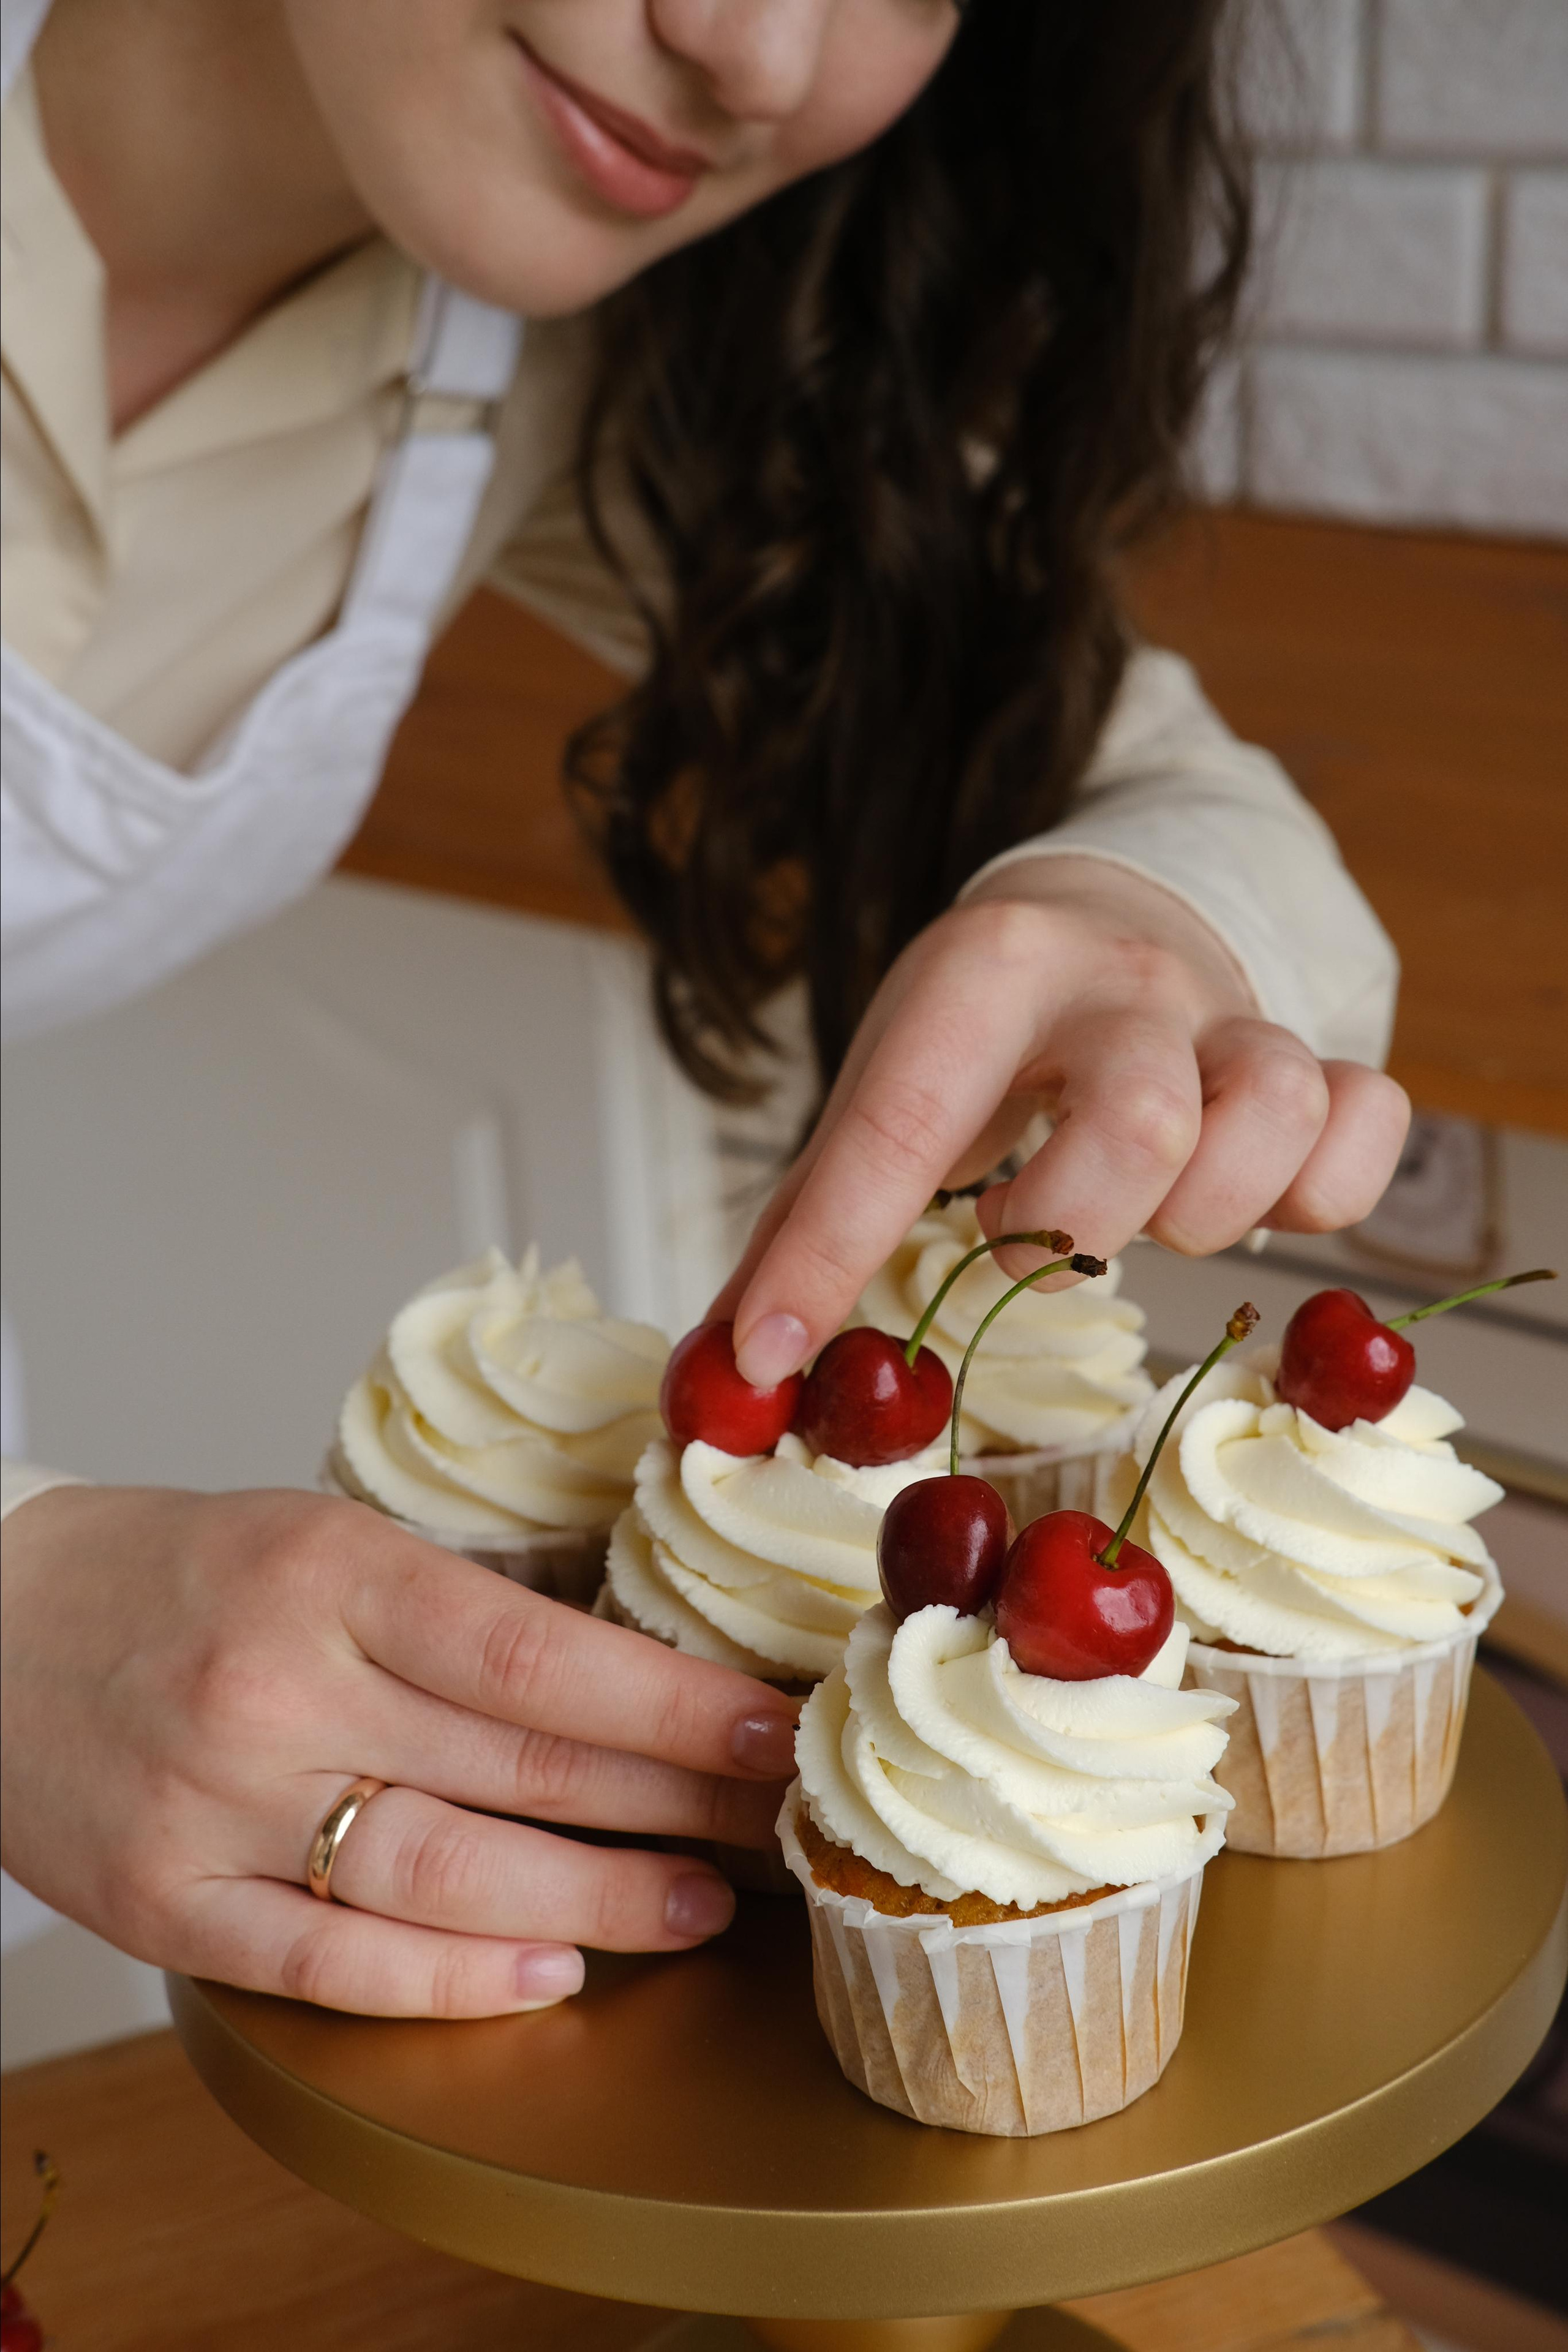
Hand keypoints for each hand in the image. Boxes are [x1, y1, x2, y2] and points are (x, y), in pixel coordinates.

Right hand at [0, 1484, 797, 2016]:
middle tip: (770, 1831)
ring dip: (591, 1902)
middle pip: (513, 1767)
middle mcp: (275, 1687)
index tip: (766, 1733)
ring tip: (692, 1910)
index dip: (668, 1706)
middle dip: (670, 1808)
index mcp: (326, 1571)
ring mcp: (215, 1805)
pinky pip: (327, 1961)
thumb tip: (626, 1678)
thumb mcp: (320, 1537)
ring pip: (439, 1874)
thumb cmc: (180, 1573)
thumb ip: (451, 1605)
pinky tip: (546, 1973)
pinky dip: (446, 1978)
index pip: (533, 1653)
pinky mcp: (165, 1903)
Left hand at [719, 856, 1409, 1382]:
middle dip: (1074, 1224)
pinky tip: (1251, 1198)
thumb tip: (720, 1374)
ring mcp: (1233, 1015)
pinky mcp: (1323, 1054)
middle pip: (1138, 1122)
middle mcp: (1119, 982)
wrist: (1105, 916)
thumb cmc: (979, 1032)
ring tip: (1141, 1212)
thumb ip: (803, 1222)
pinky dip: (1324, 1190)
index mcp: (981, 973)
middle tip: (1029, 1232)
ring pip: (1269, 1116)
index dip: (833, 1254)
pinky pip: (1369, 1125)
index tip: (773, 1354)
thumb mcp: (882, 1085)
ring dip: (1203, 1213)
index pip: (900, 1128)